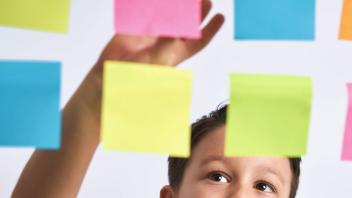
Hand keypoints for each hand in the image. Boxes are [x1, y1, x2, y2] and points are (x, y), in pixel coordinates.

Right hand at [94, 0, 224, 75]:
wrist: (115, 72)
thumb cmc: (140, 73)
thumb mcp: (163, 58)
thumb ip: (173, 41)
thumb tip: (185, 24)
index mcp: (178, 52)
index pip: (199, 39)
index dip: (211, 29)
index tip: (221, 18)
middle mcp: (168, 41)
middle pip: (187, 23)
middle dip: (198, 12)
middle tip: (207, 0)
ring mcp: (154, 33)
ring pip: (171, 15)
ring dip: (180, 5)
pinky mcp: (140, 26)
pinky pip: (151, 12)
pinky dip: (157, 5)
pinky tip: (163, 1)